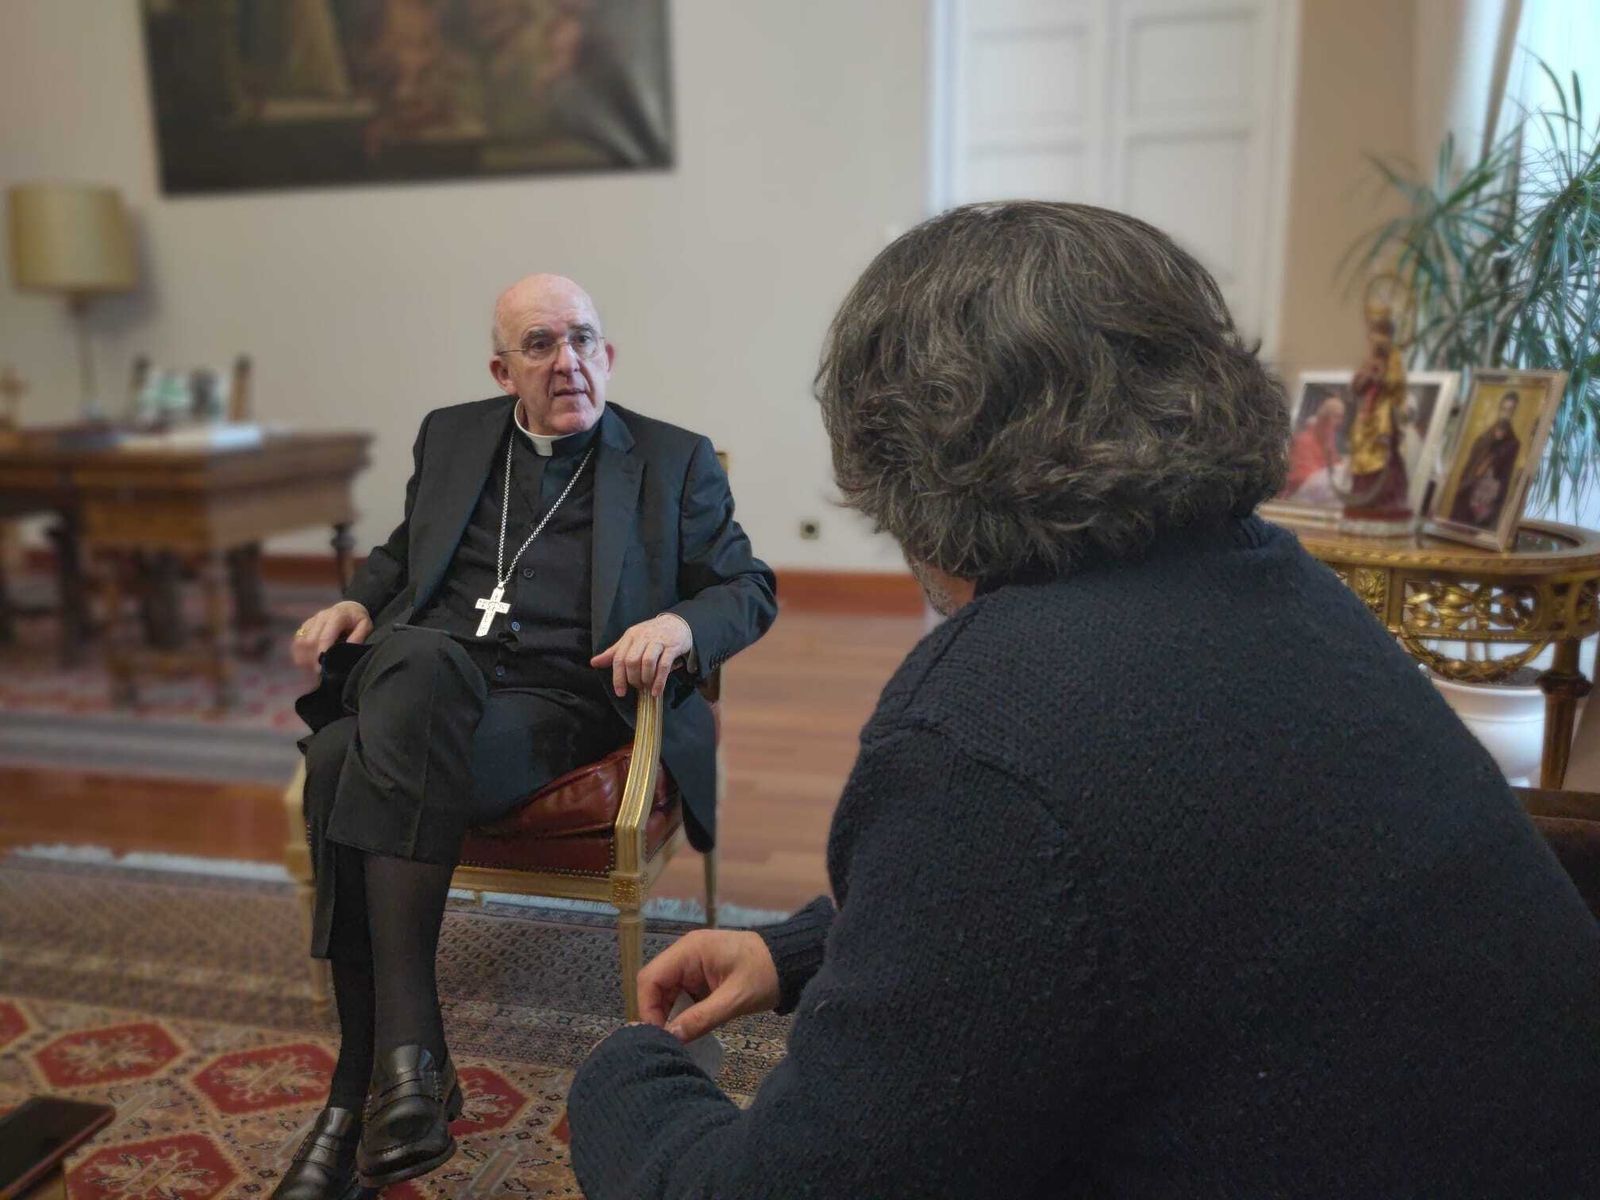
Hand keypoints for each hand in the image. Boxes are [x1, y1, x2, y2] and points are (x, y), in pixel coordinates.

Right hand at [291, 600, 371, 670]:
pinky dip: (299, 654)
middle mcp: (320, 617)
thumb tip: (348, 649)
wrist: (348, 608)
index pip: (324, 637)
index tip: (323, 668)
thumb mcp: (365, 625)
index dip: (321, 654)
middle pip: (309, 641)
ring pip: (300, 641)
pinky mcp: (305, 626)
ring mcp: (311, 621)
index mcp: (336, 616)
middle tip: (319, 672)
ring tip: (312, 670)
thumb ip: (359, 636)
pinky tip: (307, 663)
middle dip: (312, 658)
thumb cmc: (358, 619)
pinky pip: (297, 641)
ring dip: (303, 657)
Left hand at [590, 613, 692, 697]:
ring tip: (647, 686)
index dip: (618, 678)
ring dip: (646, 678)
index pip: (619, 658)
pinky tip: (656, 691)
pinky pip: (664, 665)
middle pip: (632, 661)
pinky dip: (659, 681)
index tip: (620, 692)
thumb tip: (594, 663)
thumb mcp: (631, 641)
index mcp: (630, 636)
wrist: (677, 623)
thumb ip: (614, 653)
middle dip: (633, 678)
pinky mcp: (672, 647)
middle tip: (637, 686)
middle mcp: (643, 637)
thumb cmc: (651, 635)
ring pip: (647, 662)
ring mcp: (658, 641)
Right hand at [638, 929, 779, 1041]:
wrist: (790, 963)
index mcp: (689, 950)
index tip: (659, 1035)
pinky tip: (690, 1030)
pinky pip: (682, 995)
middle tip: (668, 1042)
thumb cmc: (765, 975)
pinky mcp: (701, 976)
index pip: (651, 978)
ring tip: (679, 1040)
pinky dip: (684, 1013)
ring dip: (671, 1015)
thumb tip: (671, 1037)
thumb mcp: (735, 999)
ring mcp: (693, 964)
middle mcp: (685, 954)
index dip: (648, 1008)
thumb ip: (702, 1018)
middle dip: (659, 1014)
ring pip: (667, 992)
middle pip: (656, 985)